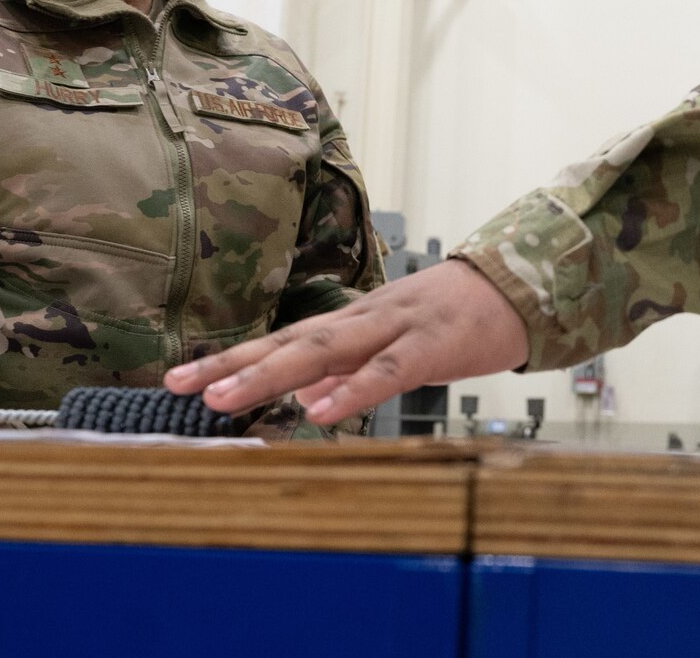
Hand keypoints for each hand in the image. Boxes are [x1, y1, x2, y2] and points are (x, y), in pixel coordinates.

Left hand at [163, 260, 528, 423]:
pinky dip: (353, 391)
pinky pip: (388, 371)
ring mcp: (397, 327)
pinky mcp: (432, 345)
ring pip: (325, 351)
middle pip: (290, 342)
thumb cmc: (456, 319)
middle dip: (232, 364)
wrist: (520, 287)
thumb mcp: (395, 342)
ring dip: (270, 374)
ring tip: (223, 399)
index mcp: (354, 322)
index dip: (231, 358)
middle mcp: (365, 319)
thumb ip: (349, 369)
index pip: (283, 340)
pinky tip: (321, 412)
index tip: (179, 377)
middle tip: (178, 386)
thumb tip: (303, 397)